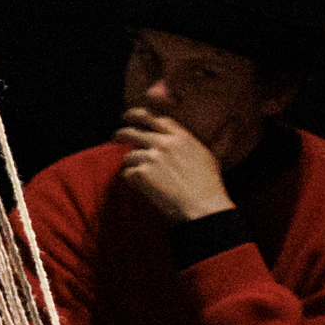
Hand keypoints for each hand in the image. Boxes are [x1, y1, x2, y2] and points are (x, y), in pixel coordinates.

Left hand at [111, 103, 232, 224]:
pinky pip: (127, 173)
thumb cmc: (209, 186)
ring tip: (146, 179)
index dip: (140, 116)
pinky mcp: (141, 173)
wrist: (204, 207)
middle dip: (121, 133)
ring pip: (129, 155)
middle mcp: (163, 143)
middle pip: (132, 131)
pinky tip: (144, 188)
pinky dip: (132, 181)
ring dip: (133, 166)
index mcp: (181, 137)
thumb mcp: (203, 155)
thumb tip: (172, 139)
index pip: (155, 119)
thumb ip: (185, 143)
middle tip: (115, 137)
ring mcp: (151, 157)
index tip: (131, 118)